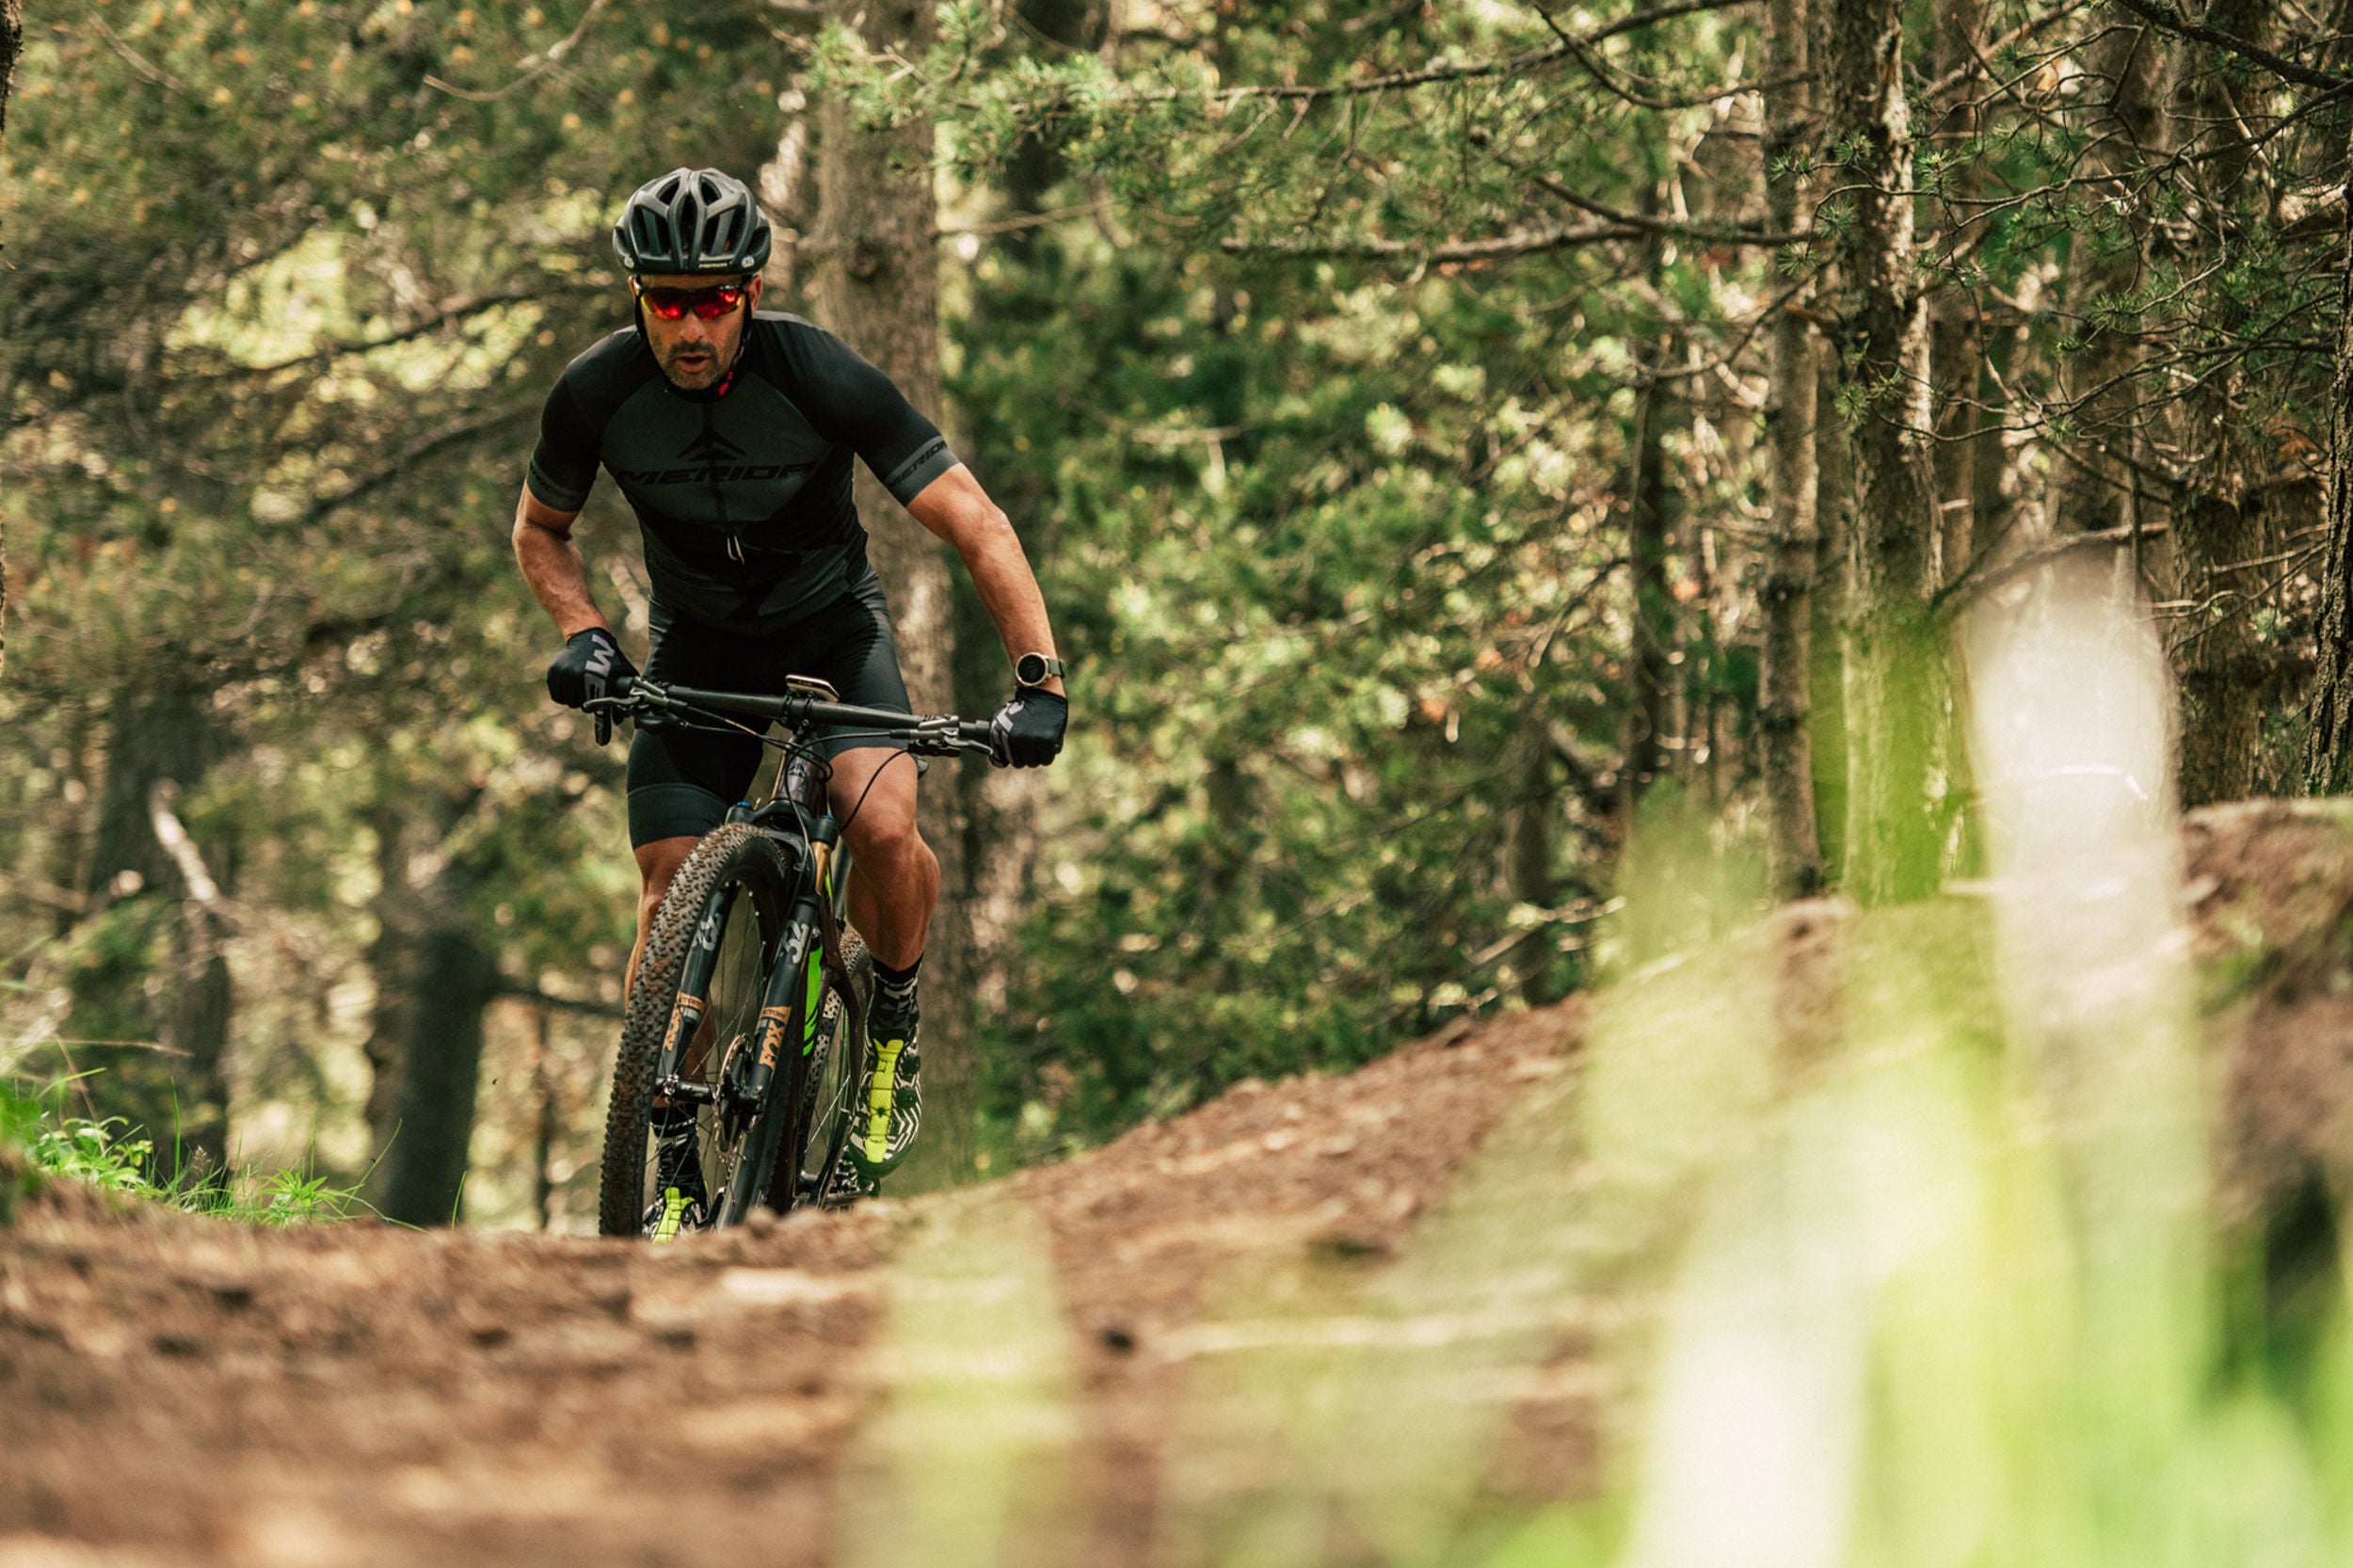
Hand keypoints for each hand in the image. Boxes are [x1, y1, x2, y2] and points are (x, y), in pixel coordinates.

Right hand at [546, 627, 637, 744]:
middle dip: (588, 701)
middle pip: (583, 707)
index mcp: (600, 678)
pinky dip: (564, 694)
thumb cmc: (610, 659)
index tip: (602, 742)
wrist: (589, 637)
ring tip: (582, 682)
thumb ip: (625, 695)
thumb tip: (621, 721)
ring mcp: (565, 674)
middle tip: (592, 686)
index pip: (602, 708)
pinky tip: (571, 681)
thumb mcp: (623, 673)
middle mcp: (581, 676)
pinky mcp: (553, 673)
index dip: (602, 727)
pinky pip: (557, 697)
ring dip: (576, 698)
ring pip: (570, 703)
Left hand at [990, 689, 1066, 767]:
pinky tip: (1048, 745)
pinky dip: (1048, 755)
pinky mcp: (1047, 742)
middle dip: (1024, 755)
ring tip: (1038, 742)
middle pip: (1019, 763)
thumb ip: (997, 739)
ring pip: (1033, 763)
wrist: (1041, 693)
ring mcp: (1032, 741)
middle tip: (1030, 743)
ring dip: (1036, 756)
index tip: (1016, 749)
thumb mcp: (1002, 719)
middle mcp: (1015, 740)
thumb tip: (1000, 762)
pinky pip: (1046, 760)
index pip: (1002, 761)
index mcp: (1001, 735)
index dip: (1010, 756)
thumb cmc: (1022, 708)